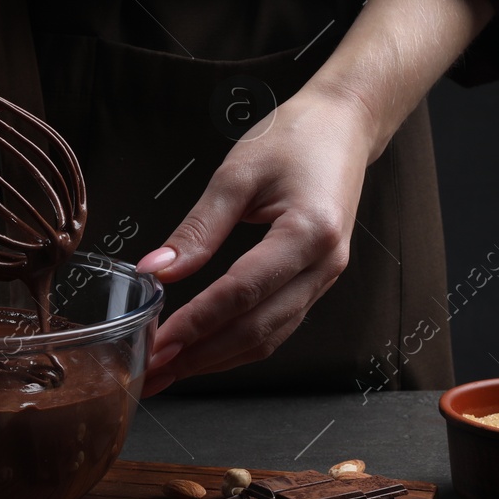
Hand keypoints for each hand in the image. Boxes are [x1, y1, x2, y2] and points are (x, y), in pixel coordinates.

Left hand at [135, 0, 493, 395]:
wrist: (345, 126)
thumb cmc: (296, 137)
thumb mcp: (237, 173)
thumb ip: (197, 228)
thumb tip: (155, 272)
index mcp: (309, 233)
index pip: (242, 293)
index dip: (197, 323)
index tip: (157, 343)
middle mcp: (324, 265)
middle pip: (257, 329)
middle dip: (200, 356)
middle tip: (153, 371)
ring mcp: (325, 278)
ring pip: (268, 337)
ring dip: (216, 360)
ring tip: (169, 371)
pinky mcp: (316, 281)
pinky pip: (277, 325)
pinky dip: (237, 345)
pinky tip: (204, 351)